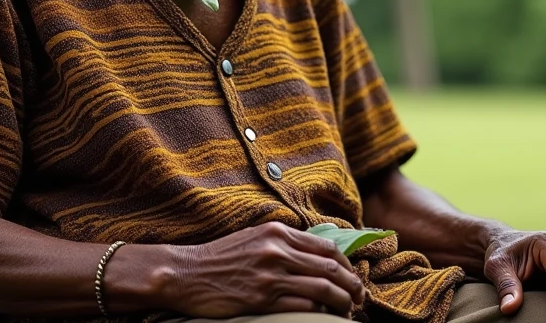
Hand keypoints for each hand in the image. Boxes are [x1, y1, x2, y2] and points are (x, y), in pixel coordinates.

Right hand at [167, 222, 366, 317]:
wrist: (184, 273)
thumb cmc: (218, 258)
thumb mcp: (252, 238)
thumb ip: (282, 242)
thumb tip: (313, 255)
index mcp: (277, 232)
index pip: (326, 246)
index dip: (347, 264)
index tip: (353, 276)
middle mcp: (277, 250)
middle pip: (331, 267)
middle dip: (353, 285)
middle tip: (361, 297)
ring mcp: (271, 275)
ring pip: (324, 288)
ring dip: (343, 301)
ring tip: (350, 310)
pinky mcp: (263, 299)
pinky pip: (304, 306)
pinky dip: (320, 313)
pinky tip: (325, 317)